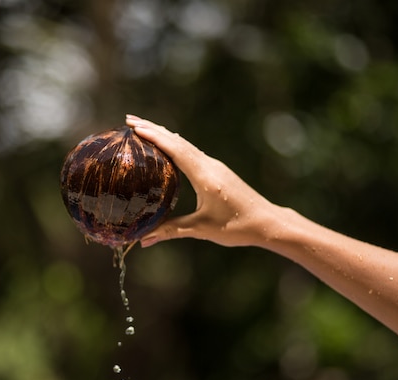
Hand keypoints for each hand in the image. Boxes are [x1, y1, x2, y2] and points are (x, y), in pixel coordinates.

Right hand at [126, 115, 274, 247]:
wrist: (268, 222)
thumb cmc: (238, 226)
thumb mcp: (202, 229)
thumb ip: (171, 231)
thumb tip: (142, 240)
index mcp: (205, 176)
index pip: (175, 150)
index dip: (154, 137)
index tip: (134, 127)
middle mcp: (209, 165)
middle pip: (177, 141)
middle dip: (153, 129)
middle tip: (129, 120)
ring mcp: (214, 166)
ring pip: (185, 144)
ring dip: (163, 134)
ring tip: (142, 127)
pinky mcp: (217, 171)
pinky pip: (191, 151)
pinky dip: (175, 144)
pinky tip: (169, 144)